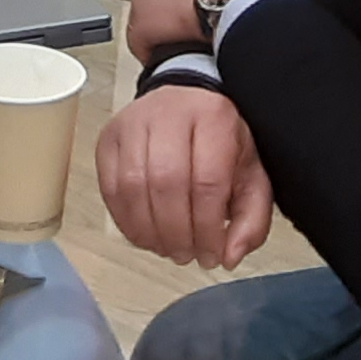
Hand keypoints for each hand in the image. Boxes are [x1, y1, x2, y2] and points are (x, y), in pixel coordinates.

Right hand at [96, 87, 274, 268]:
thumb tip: (230, 255)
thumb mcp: (251, 176)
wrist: (185, 104)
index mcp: (214, 117)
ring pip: (134, 187)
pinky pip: (110, 188)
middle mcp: (169, 113)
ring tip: (168, 248)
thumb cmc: (219, 143)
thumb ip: (251, 219)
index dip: (208, 228)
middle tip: (187, 255)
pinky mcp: (109, 139)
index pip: (208, 180)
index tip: (213, 255)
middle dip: (177, 233)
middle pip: (166, 183)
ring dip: (150, 231)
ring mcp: (133, 123)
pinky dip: (127, 222)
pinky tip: (146, 235)